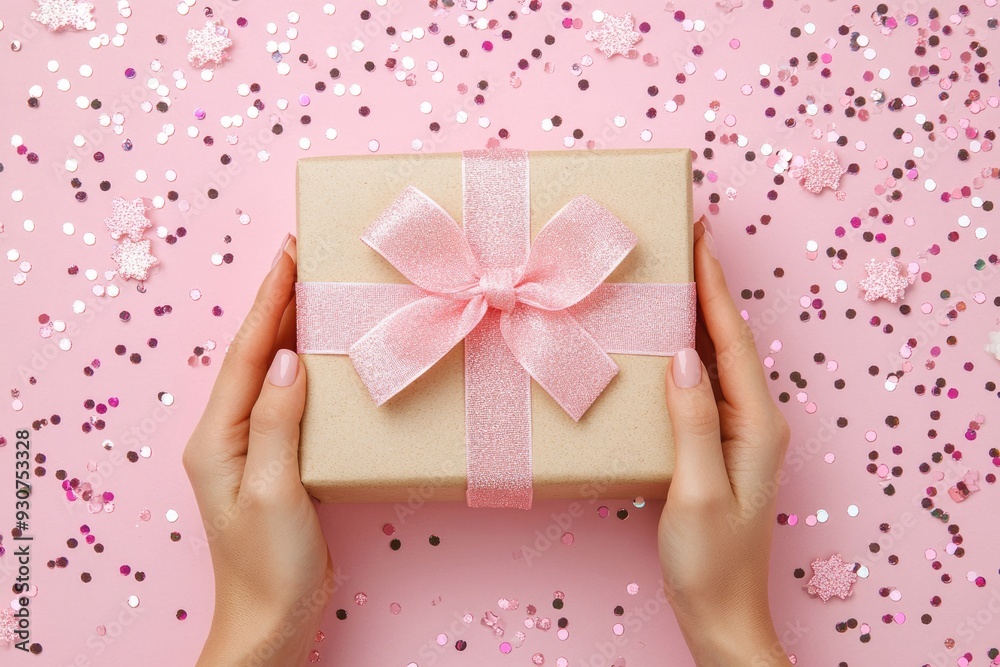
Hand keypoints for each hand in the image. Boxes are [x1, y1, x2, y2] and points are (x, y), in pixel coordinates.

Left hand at [183, 234, 333, 665]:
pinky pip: (292, 401)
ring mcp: (253, 447)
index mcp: (218, 436)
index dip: (270, 301)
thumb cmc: (269, 565)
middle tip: (304, 254)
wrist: (273, 621)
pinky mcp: (278, 461)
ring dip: (293, 329)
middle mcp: (229, 434)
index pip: (248, 354)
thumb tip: (290, 358)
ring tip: (317, 290)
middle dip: (278, 303)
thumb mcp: (273, 491)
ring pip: (273, 373)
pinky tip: (327, 355)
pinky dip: (309, 368)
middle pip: (256, 355)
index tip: (289, 253)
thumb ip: (277, 422)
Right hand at [659, 217, 791, 666]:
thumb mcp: (697, 490)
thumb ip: (692, 421)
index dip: (714, 287)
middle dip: (707, 289)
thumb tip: (681, 356)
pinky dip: (683, 353)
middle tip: (683, 241)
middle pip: (728, 341)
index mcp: (755, 423)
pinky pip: (701, 385)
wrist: (720, 612)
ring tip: (671, 277)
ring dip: (695, 317)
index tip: (699, 238)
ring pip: (714, 359)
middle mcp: (753, 420)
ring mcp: (736, 433)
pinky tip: (663, 343)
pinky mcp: (717, 445)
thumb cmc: (710, 560)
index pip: (731, 341)